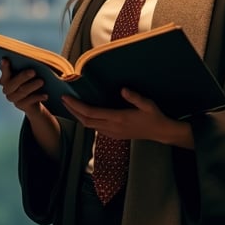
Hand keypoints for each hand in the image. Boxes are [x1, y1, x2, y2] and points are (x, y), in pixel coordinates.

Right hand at [0, 59, 60, 156]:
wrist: (34, 100)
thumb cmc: (30, 81)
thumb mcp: (28, 74)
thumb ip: (26, 67)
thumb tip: (34, 59)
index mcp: (6, 78)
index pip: (4, 72)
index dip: (4, 67)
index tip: (6, 59)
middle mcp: (6, 89)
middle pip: (13, 83)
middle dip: (23, 76)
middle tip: (33, 71)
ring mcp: (12, 98)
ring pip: (22, 91)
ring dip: (32, 86)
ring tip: (42, 81)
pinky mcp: (20, 105)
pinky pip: (29, 101)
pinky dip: (38, 97)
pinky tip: (45, 95)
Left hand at [62, 89, 193, 149]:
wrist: (160, 132)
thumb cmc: (154, 116)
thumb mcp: (147, 104)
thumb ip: (134, 97)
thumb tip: (123, 89)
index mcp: (118, 118)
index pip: (91, 113)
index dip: (77, 106)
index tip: (67, 98)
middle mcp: (113, 127)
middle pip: (86, 121)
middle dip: (73, 111)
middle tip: (64, 100)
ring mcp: (113, 133)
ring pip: (89, 126)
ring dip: (79, 116)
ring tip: (71, 106)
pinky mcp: (114, 135)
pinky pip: (96, 128)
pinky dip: (87, 120)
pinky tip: (85, 114)